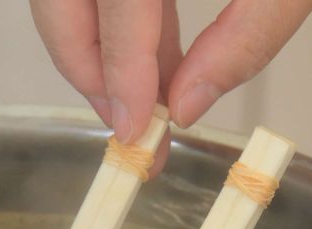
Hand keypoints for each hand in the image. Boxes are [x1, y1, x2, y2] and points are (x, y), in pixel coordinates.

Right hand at [30, 0, 311, 174]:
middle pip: (60, 5)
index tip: (136, 133)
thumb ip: (251, 31)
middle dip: (89, 74)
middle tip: (131, 132)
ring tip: (147, 111)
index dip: (120, 74)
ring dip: (102, 57)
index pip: (113, 2)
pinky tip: (154, 69)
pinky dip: (118, 29)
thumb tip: (188, 106)